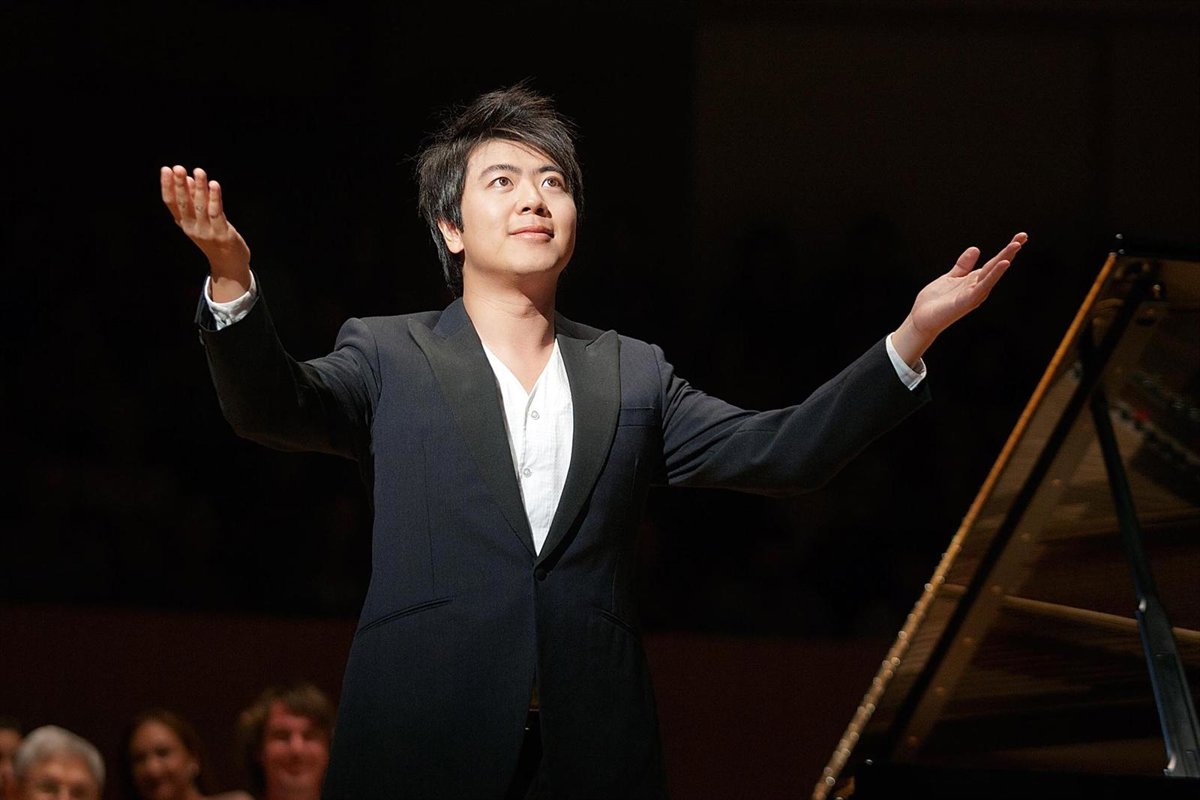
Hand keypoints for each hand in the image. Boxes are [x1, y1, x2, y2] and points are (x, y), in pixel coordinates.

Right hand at [160, 165, 251, 300]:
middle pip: (183, 204)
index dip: (167, 186)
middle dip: (180, 185)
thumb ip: (194, 200)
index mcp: (184, 223)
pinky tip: (214, 185)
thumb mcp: (200, 219)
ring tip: (199, 172)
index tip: (165, 169)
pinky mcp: (222, 234)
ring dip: (200, 188)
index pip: (171, 203)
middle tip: (177, 168)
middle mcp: (192, 228)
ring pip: (200, 207)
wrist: (229, 264)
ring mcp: (207, 232)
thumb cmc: (214, 238)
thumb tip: (189, 178)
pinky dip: (215, 198)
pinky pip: (217, 214)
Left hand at [891, 232, 1026, 365]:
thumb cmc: (935, 301)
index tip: (1020, 236)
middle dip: (1010, 251)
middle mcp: (978, 287)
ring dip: (1005, 259)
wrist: (921, 319)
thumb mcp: (950, 277)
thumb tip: (976, 249)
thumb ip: (963, 265)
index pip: (994, 262)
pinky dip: (993, 275)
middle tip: (1023, 236)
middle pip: (997, 266)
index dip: (1006, 250)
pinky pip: (983, 285)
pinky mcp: (967, 300)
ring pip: (993, 274)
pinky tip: (1003, 263)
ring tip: (1016, 245)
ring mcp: (974, 294)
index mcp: (974, 280)